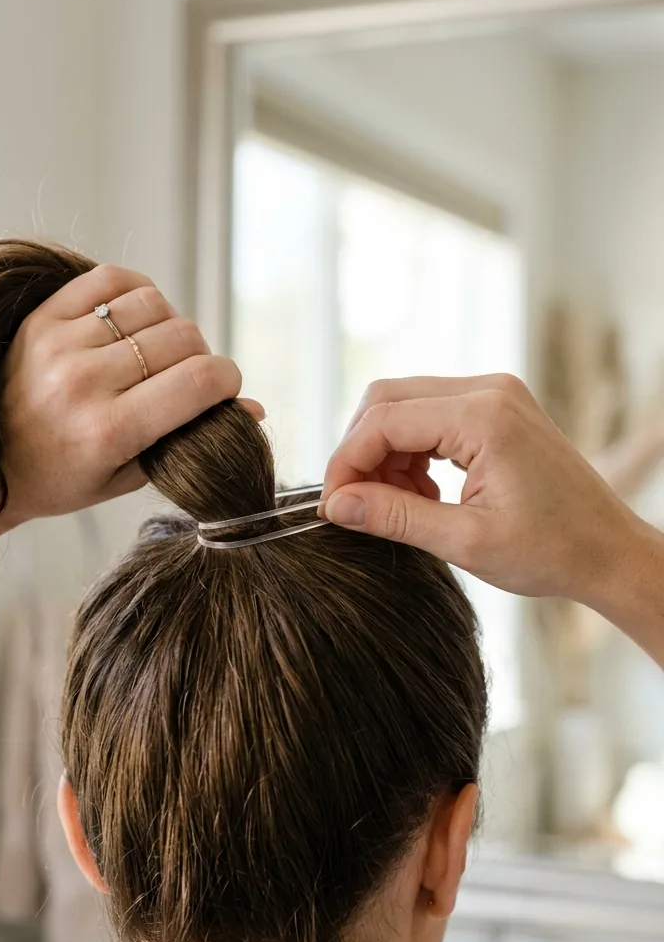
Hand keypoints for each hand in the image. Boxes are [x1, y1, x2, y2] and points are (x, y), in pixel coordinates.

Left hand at [0, 265, 261, 531]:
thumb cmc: (61, 479)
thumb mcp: (128, 476)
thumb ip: (190, 440)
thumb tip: (257, 410)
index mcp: (109, 431)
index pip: (199, 381)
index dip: (229, 381)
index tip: (225, 390)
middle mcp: (84, 383)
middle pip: (183, 339)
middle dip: (202, 356)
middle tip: (189, 378)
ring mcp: (60, 344)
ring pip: (153, 305)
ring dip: (170, 325)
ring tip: (158, 351)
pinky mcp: (42, 317)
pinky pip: (112, 280)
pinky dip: (136, 294)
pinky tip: (136, 320)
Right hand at [321, 374, 652, 605]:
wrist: (608, 551)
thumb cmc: (551, 551)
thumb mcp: (464, 541)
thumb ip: (395, 518)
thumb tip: (336, 506)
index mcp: (483, 416)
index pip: (383, 421)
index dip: (346, 464)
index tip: (332, 508)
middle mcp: (488, 391)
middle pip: (387, 402)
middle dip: (361, 455)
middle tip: (355, 507)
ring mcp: (494, 395)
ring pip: (404, 407)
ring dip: (386, 456)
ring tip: (396, 508)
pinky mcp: (496, 409)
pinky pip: (431, 416)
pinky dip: (411, 453)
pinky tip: (421, 496)